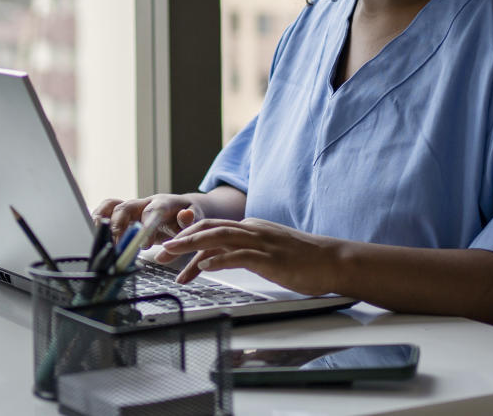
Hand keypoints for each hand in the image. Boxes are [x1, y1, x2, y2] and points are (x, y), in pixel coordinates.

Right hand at [91, 194, 204, 245]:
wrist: (186, 209)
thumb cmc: (190, 217)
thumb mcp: (197, 220)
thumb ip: (190, 222)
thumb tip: (185, 215)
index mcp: (163, 203)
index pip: (152, 211)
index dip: (146, 227)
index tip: (144, 245)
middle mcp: (144, 202)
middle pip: (125, 207)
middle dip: (119, 227)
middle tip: (118, 247)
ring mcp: (133, 207)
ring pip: (111, 206)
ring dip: (102, 222)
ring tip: (98, 240)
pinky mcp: (124, 214)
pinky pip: (106, 211)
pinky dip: (96, 221)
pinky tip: (92, 236)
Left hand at [160, 217, 341, 296]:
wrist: (332, 260)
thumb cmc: (303, 260)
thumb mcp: (268, 250)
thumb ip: (245, 250)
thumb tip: (218, 258)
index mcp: (251, 227)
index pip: (212, 228)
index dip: (188, 237)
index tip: (170, 250)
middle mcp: (252, 230)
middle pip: (209, 228)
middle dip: (181, 238)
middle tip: (159, 250)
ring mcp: (261, 242)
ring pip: (218, 237)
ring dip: (191, 245)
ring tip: (171, 254)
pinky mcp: (270, 258)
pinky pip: (238, 256)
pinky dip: (217, 259)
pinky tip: (203, 266)